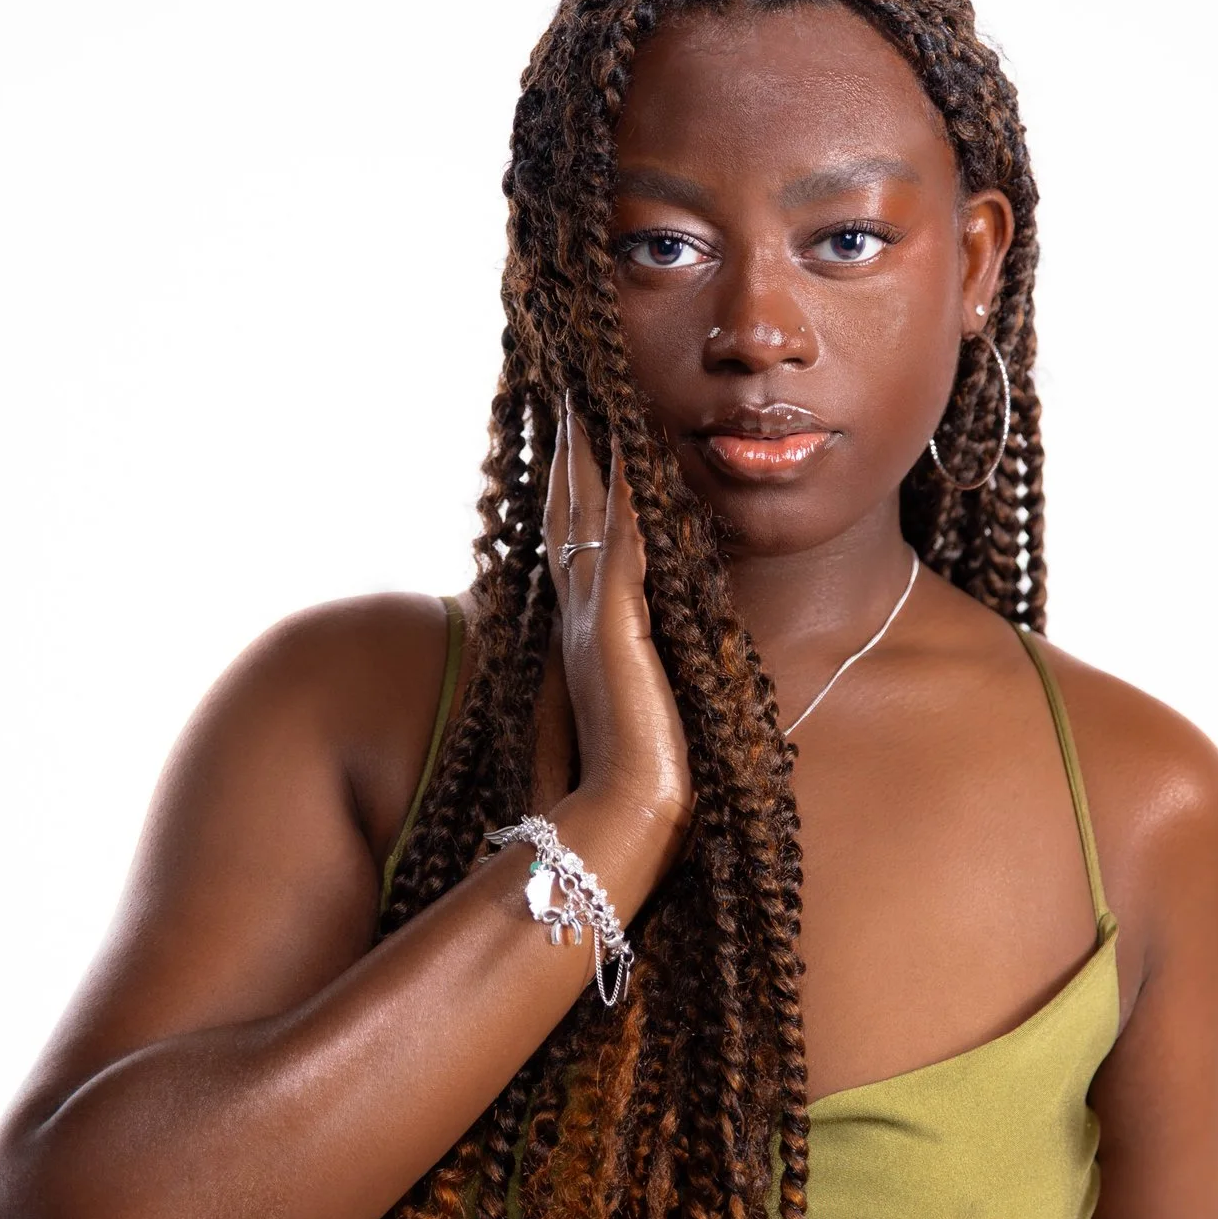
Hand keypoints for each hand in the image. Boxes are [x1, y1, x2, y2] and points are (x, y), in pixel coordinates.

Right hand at [544, 395, 694, 852]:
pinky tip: (630, 453)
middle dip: (571, 455)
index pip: (573, 545)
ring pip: (588, 519)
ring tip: (589, 400)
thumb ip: (632, 681)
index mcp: (585, 636)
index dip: (571, 491)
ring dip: (588, 458)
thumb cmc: (628, 786)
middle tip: (569, 396)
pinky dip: (622, 499)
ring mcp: (594, 618)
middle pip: (569, 516)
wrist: (625, 822)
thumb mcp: (633, 715)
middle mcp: (581, 618)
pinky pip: (621, 544)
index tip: (574, 440)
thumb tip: (649, 671)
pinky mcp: (618, 625)